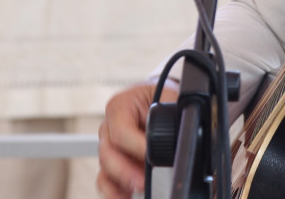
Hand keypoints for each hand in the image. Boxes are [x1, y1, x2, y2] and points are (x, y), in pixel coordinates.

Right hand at [97, 82, 177, 198]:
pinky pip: (106, 179)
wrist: (161, 97)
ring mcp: (108, 145)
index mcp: (120, 107)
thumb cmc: (161, 95)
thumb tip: (179, 136)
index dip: (136, 147)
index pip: (120, 132)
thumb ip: (170, 114)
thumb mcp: (168, 97)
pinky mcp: (113, 160)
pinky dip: (114, 191)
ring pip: (105, 169)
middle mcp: (109, 126)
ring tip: (138, 190)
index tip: (151, 157)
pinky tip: (126, 196)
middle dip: (125, 171)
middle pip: (108, 153)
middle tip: (143, 182)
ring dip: (120, 183)